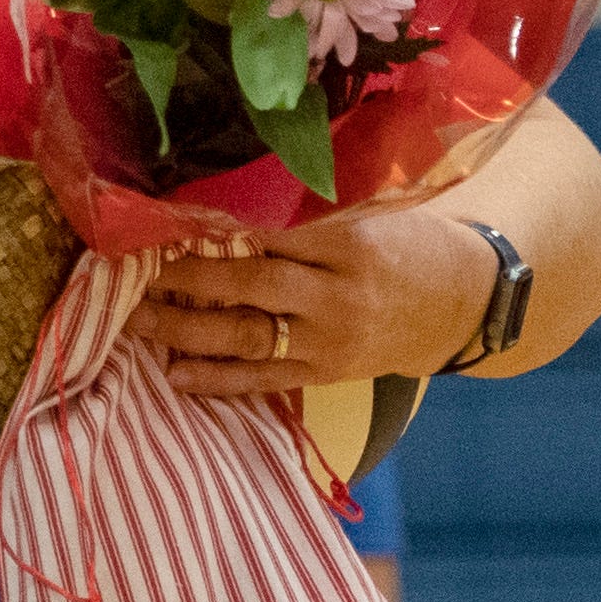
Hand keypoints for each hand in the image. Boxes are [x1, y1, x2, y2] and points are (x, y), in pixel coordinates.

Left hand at [136, 203, 502, 396]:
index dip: (212, 240)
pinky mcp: (326, 375)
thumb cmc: (410, 247)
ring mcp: (330, 343)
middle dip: (188, 283)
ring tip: (135, 324)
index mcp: (349, 247)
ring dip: (187, 334)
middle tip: (135, 275)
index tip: (162, 231)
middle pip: (252, 290)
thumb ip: (302, 227)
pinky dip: (218, 380)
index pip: (268, 242)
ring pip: (249, 340)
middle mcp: (337, 298)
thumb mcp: (367, 220)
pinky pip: (265, 381)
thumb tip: (225, 225)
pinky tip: (175, 376)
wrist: (465, 304)